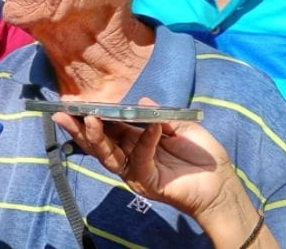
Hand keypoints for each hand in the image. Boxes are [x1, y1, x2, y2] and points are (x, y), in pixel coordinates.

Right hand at [52, 97, 239, 218]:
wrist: (223, 186)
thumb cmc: (202, 158)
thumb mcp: (183, 128)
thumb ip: (162, 116)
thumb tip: (142, 100)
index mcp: (134, 142)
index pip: (107, 129)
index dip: (91, 116)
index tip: (73, 104)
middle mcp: (129, 157)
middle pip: (99, 144)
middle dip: (79, 129)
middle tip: (62, 114)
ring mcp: (136, 172)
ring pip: (109, 156)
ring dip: (98, 138)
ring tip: (91, 119)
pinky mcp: (148, 182)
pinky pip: (141, 160)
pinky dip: (145, 142)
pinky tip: (151, 127)